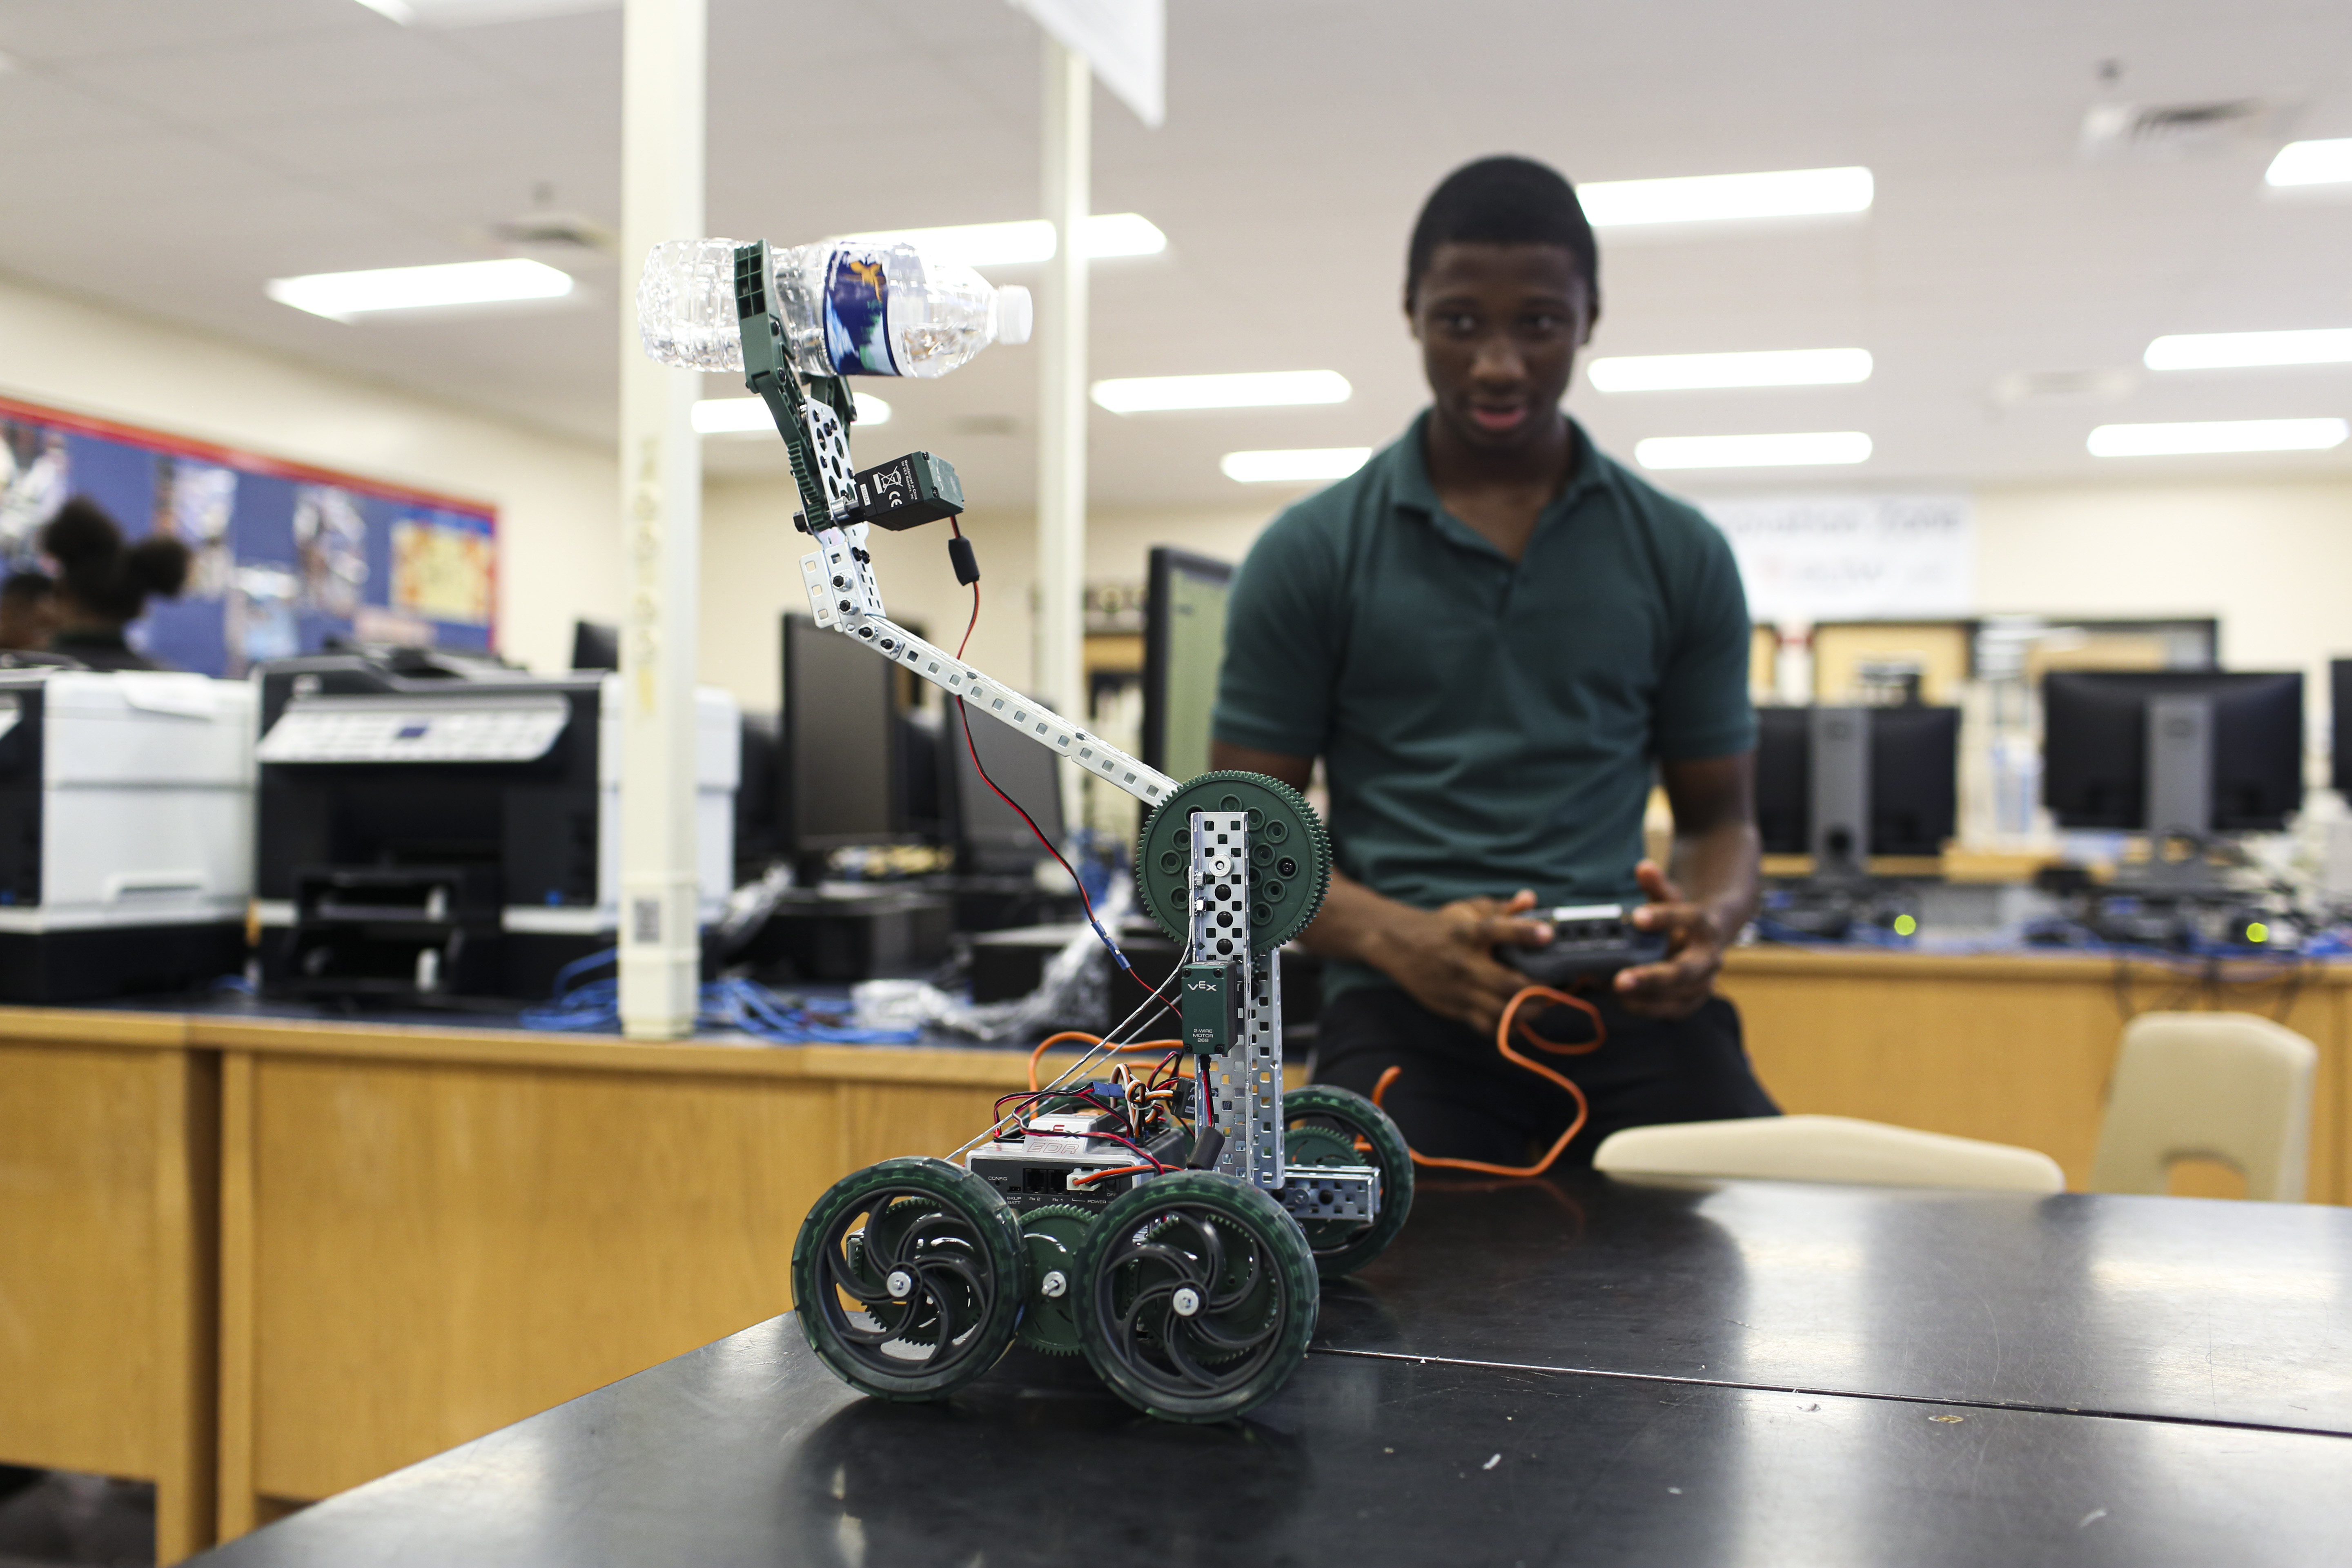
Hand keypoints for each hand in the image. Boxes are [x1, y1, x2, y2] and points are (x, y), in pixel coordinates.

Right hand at [1366, 889, 1554, 1034]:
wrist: (1397, 946)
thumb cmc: (1441, 926)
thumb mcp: (1468, 909)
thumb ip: (1502, 907)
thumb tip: (1530, 898)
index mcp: (1468, 932)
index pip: (1497, 930)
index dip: (1524, 932)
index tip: (1548, 934)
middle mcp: (1464, 962)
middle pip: (1508, 983)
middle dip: (1538, 989)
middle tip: (1553, 985)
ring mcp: (1459, 989)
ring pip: (1501, 1010)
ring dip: (1528, 1010)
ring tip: (1540, 1004)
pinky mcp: (1454, 1008)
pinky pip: (1486, 1025)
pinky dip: (1507, 1026)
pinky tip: (1518, 1018)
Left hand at [1614, 859, 1725, 1019]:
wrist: (1706, 941)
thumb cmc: (1681, 918)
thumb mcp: (1670, 897)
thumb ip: (1656, 885)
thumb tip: (1644, 867)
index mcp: (1706, 926)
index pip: (1692, 918)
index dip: (1666, 917)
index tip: (1637, 916)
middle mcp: (1709, 958)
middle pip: (1685, 972)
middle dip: (1652, 977)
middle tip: (1620, 980)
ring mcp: (1704, 983)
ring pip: (1679, 996)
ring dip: (1647, 997)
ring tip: (1616, 991)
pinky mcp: (1693, 1000)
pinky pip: (1674, 1011)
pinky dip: (1649, 1009)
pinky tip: (1625, 1002)